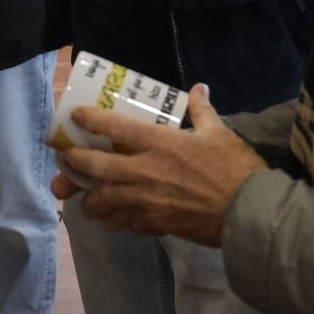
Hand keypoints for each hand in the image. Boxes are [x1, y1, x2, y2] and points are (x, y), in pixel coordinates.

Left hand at [49, 85, 264, 247]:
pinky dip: (118, 219)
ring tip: (89, 198)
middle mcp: (144, 172)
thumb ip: (202, 110)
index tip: (77, 117)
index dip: (90, 121)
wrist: (246, 213)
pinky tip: (121, 216)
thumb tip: (199, 89)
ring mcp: (146, 202)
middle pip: (96, 169)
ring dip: (91, 200)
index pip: (114, 128)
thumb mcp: (218, 132)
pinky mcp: (154, 225)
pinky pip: (125, 223)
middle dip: (75, 164)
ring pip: (103, 203)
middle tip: (67, 159)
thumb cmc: (234, 168)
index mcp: (159, 144)